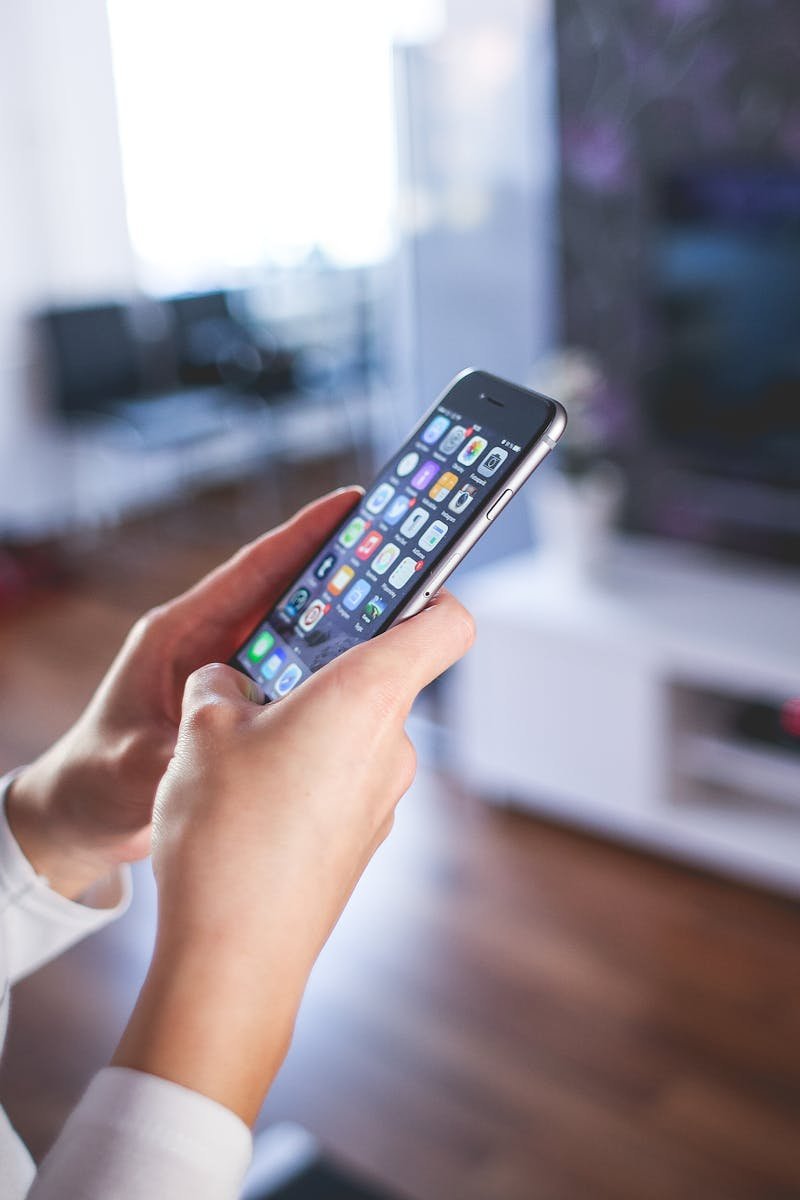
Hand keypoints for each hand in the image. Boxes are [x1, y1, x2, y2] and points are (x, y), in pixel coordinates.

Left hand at [6, 488, 361, 898]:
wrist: (82, 813)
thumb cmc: (94, 779)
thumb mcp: (134, 764)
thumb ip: (183, 751)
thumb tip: (235, 747)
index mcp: (179, 634)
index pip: (251, 571)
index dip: (302, 534)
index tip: (352, 504)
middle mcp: (207, 642)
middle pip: (285, 593)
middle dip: (340, 571)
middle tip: (399, 553)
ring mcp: (226, 670)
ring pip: (295, 631)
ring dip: (341, 619)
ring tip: (401, 606)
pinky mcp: (239, 700)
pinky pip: (294, 673)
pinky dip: (327, 667)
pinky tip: (366, 672)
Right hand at [113, 590, 473, 1122]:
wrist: (236, 958)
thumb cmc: (227, 834)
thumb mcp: (201, 731)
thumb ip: (220, 685)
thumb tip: (229, 683)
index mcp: (367, 696)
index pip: (447, 622)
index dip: (430, 590)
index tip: (394, 580)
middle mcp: (392, 744)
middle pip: (383, 675)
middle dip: (325, 666)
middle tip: (265, 672)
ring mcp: (385, 797)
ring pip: (355, 730)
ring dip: (308, 723)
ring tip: (240, 748)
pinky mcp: (364, 837)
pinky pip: (344, 779)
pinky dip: (308, 771)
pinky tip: (252, 800)